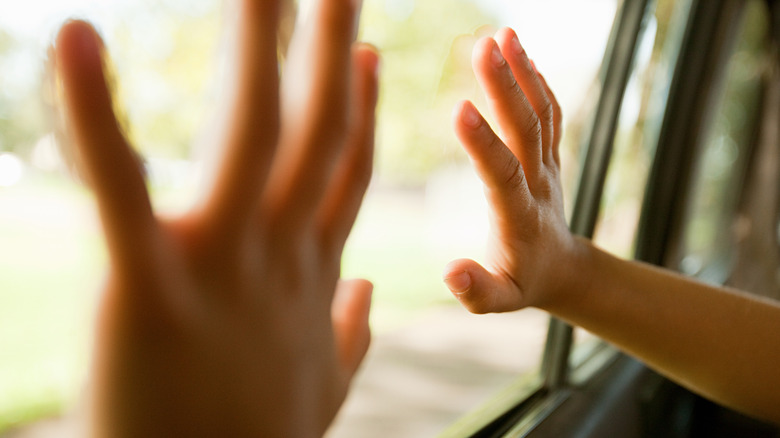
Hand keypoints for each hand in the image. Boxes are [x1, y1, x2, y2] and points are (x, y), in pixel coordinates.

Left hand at [54, 0, 378, 434]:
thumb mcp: (323, 389)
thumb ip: (350, 334)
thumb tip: (370, 296)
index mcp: (310, 276)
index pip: (344, 172)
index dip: (360, 107)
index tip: (368, 51)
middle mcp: (277, 256)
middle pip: (315, 131)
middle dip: (329, 47)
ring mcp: (218, 266)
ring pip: (249, 134)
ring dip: (256, 46)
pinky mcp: (144, 287)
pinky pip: (118, 186)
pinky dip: (94, 112)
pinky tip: (81, 37)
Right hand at [443, 27, 579, 313]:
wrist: (563, 269)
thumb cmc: (522, 284)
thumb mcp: (499, 301)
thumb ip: (476, 290)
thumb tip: (449, 272)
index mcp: (518, 216)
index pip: (502, 174)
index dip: (483, 143)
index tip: (460, 107)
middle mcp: (538, 183)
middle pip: (525, 129)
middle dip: (505, 87)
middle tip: (483, 46)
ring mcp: (548, 165)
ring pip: (540, 112)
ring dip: (523, 72)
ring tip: (503, 34)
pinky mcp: (550, 154)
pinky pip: (549, 112)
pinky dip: (536, 80)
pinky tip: (519, 51)